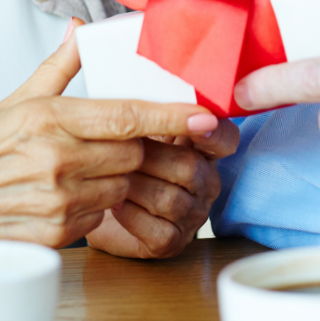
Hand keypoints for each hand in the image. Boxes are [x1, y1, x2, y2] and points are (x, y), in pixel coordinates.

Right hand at [0, 18, 219, 247]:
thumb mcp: (15, 101)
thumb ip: (58, 66)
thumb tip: (79, 27)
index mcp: (51, 119)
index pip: (129, 115)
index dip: (173, 117)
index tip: (205, 116)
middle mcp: (59, 159)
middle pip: (135, 154)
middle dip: (133, 150)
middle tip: (109, 146)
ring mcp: (60, 199)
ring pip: (123, 187)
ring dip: (114, 180)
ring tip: (78, 171)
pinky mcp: (58, 232)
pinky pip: (102, 216)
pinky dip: (95, 207)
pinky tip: (66, 197)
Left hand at [84, 120, 238, 257]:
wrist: (94, 204)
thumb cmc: (116, 161)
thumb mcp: (133, 129)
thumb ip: (148, 110)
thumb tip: (137, 78)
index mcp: (202, 150)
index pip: (225, 139)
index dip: (215, 132)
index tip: (196, 122)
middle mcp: (205, 183)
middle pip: (189, 167)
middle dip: (149, 157)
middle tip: (115, 149)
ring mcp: (192, 214)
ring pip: (171, 199)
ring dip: (135, 186)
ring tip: (109, 175)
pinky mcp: (172, 242)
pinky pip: (159, 229)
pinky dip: (131, 215)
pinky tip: (113, 203)